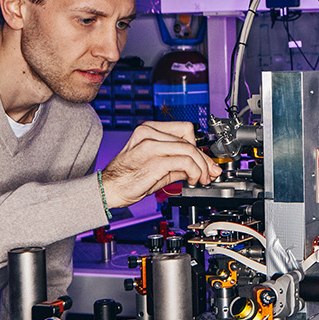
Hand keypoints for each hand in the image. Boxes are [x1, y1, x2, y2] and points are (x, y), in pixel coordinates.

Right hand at [99, 120, 218, 208]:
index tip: (205, 162)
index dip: (199, 146)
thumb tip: (200, 167)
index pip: (185, 130)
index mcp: (149, 130)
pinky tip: (191, 180)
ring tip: (200, 179)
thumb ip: (178, 163)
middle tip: (209, 173)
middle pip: (190, 139)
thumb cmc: (128, 178)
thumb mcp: (158, 166)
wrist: (109, 189)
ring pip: (190, 149)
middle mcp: (149, 133)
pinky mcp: (154, 160)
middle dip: (204, 159)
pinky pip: (184, 162)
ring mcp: (151, 145)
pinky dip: (194, 172)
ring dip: (201, 167)